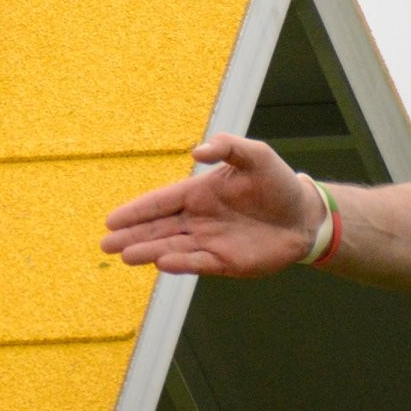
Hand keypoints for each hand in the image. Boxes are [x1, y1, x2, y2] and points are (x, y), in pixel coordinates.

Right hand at [101, 134, 322, 276]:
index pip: (160, 202)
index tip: (111, 220)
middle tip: (105, 244)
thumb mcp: (255, 155)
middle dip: (131, 236)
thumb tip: (197, 150)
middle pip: (158, 229)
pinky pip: (199, 262)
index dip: (136, 211)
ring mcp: (210, 242)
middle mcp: (198, 219)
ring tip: (124, 256)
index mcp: (197, 193)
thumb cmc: (277, 182)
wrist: (305, 216)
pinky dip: (181, 264)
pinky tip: (161, 263)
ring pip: (172, 247)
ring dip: (149, 251)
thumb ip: (227, 147)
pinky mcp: (226, 262)